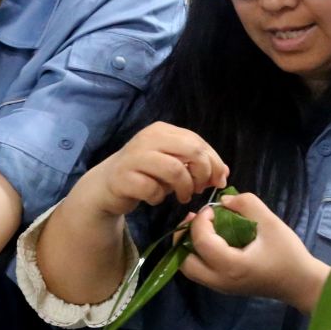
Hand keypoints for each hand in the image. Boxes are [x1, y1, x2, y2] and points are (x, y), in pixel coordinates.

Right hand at [76, 123, 228, 219]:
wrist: (105, 185)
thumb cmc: (145, 174)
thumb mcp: (173, 165)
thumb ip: (197, 164)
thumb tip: (225, 173)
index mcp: (162, 131)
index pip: (199, 142)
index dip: (214, 163)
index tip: (219, 181)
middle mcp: (148, 138)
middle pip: (192, 150)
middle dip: (203, 173)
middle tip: (199, 189)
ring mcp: (134, 157)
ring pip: (175, 170)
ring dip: (185, 188)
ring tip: (183, 197)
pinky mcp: (123, 177)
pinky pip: (153, 189)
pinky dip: (159, 197)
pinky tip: (155, 198)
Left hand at [180, 191, 320, 308]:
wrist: (301, 283)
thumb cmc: (288, 254)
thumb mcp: (270, 222)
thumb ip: (246, 204)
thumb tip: (223, 201)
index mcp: (231, 265)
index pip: (201, 242)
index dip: (201, 220)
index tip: (213, 208)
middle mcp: (220, 280)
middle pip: (185, 262)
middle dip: (184, 237)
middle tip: (195, 219)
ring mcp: (221, 287)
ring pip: (189, 269)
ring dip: (188, 247)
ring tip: (202, 229)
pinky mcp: (224, 288)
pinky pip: (200, 272)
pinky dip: (198, 255)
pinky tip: (212, 240)